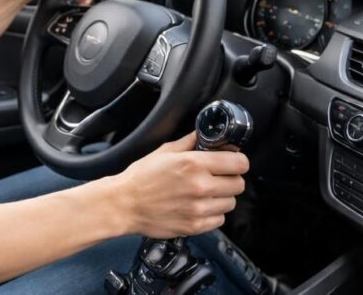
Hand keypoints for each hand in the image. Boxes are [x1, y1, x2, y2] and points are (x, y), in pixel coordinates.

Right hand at [104, 132, 248, 238]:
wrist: (124, 204)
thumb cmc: (141, 177)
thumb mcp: (164, 151)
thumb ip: (190, 142)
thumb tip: (206, 135)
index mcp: (194, 164)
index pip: (239, 163)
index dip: (238, 161)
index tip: (233, 162)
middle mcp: (200, 187)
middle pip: (239, 184)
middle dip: (230, 178)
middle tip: (218, 177)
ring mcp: (198, 209)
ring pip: (231, 203)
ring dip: (222, 197)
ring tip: (206, 193)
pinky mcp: (195, 226)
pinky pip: (219, 219)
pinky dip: (213, 213)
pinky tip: (199, 206)